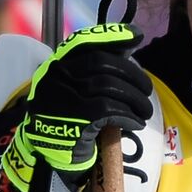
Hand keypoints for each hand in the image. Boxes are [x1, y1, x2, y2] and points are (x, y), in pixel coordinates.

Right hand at [2, 23, 153, 191]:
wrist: (45, 154)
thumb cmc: (66, 120)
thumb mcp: (73, 91)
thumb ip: (93, 72)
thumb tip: (130, 45)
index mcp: (56, 65)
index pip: (83, 41)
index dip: (112, 36)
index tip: (136, 36)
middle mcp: (57, 76)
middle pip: (103, 63)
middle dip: (132, 75)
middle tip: (146, 90)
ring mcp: (65, 97)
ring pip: (111, 87)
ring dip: (135, 100)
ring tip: (144, 111)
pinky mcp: (76, 119)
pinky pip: (112, 111)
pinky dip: (129, 116)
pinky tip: (135, 123)